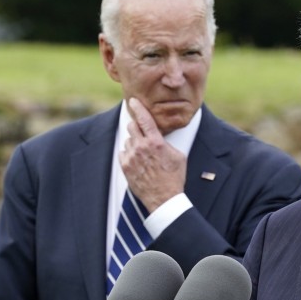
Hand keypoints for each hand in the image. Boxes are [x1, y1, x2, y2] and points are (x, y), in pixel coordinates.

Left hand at [122, 97, 187, 211]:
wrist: (164, 199)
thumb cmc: (174, 178)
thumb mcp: (178, 156)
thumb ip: (166, 143)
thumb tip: (161, 136)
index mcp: (156, 142)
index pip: (144, 118)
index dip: (138, 107)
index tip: (133, 101)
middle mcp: (141, 147)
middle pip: (132, 126)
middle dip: (137, 127)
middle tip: (143, 134)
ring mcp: (131, 157)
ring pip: (128, 140)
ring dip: (134, 143)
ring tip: (144, 155)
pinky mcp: (125, 167)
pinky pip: (122, 153)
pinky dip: (128, 155)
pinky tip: (138, 162)